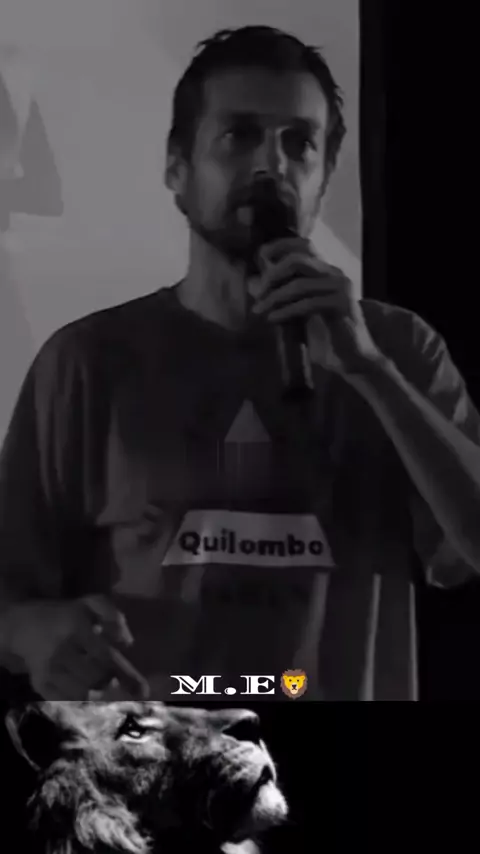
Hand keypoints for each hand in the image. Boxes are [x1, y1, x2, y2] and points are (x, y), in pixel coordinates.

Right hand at [0, 594, 149, 699]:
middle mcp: (61, 650)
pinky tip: (86, 694)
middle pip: (97, 678)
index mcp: (76, 626)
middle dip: (112, 682)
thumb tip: (127, 642)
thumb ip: (113, 614)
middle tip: (117, 682)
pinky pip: (64, 700)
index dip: (126, 674)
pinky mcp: (39, 684)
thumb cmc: (66, 614)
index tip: (142, 690)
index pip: (106, 656)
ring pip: (82, 693)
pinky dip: (79, 701)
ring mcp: (48, 669)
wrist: (23, 625)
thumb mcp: (90, 603)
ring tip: (102, 687)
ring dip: (98, 693)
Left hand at [249, 237, 381, 374]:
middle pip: (297, 260)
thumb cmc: (324, 332)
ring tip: (260, 310)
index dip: (280, 246)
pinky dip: (286, 311)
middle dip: (272, 275)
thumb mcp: (298, 308)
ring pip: (299, 284)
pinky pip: (308, 304)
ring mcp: (341, 288)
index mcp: (326, 270)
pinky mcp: (342, 305)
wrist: (352, 355)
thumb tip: (252, 283)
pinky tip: (273, 319)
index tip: (260, 257)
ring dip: (274, 298)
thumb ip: (281, 294)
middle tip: (258, 294)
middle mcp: (335, 273)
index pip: (304, 245)